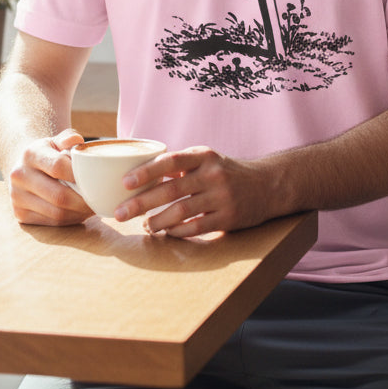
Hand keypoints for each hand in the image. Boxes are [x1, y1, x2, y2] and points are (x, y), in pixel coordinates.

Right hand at [6, 128, 93, 225]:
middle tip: (100, 200)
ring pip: (56, 213)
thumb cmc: (48, 153)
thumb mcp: (57, 140)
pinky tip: (80, 213)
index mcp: (30, 153)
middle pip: (59, 195)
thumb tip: (78, 142)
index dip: (80, 176)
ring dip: (79, 213)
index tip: (97, 180)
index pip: (58, 166)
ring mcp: (18, 197)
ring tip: (93, 207)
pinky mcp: (20, 214)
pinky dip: (70, 220)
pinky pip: (52, 222)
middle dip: (84, 201)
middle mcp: (20, 176)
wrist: (23, 166)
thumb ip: (69, 138)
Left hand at [114, 146, 273, 237]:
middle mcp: (213, 174)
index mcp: (204, 156)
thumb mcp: (206, 159)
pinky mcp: (228, 218)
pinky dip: (177, 232)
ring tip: (145, 226)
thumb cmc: (226, 172)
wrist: (267, 185)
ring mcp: (222, 197)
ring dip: (157, 221)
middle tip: (120, 213)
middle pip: (171, 190)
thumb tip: (141, 172)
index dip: (146, 171)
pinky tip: (167, 233)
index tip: (125, 182)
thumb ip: (179, 165)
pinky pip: (196, 228)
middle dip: (141, 203)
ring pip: (181, 212)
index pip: (170, 161)